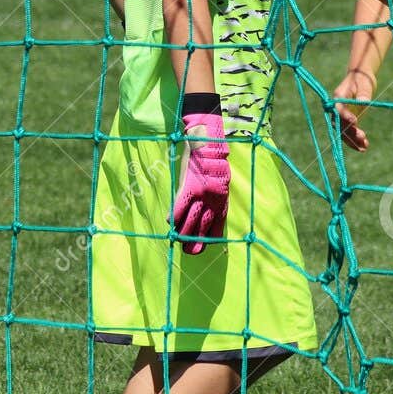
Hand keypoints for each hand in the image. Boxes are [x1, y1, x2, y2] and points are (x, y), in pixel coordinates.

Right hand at [171, 111, 229, 254]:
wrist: (208, 141)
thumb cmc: (212, 159)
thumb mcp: (220, 179)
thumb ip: (216, 194)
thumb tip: (208, 207)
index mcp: (222, 199)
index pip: (216, 224)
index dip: (209, 237)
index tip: (203, 247)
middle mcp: (214, 199)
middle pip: (203, 225)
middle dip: (195, 240)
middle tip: (189, 252)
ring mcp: (202, 193)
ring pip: (191, 219)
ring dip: (184, 232)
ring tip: (178, 242)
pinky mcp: (191, 186)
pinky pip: (181, 204)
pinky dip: (175, 214)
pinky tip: (170, 223)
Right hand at [332, 70, 374, 151]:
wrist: (361, 79)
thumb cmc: (362, 79)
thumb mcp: (364, 84)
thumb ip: (363, 94)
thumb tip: (363, 102)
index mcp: (338, 97)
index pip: (339, 110)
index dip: (345, 116)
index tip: (355, 121)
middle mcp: (337, 109)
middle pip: (340, 125)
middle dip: (350, 132)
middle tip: (362, 137)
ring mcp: (342, 117)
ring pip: (344, 133)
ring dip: (353, 141)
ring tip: (365, 147)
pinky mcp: (348, 122)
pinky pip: (350, 133)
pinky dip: (356, 141)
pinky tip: (365, 147)